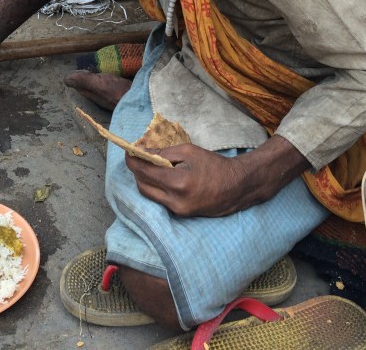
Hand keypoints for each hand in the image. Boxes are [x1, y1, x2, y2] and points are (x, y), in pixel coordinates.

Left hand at [125, 144, 245, 217]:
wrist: (237, 186)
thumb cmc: (214, 165)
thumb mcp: (188, 152)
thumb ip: (163, 153)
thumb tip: (142, 151)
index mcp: (177, 183)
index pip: (144, 172)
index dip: (132, 160)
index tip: (128, 150)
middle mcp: (175, 201)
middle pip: (142, 186)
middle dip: (136, 171)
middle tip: (137, 156)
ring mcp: (178, 211)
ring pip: (149, 195)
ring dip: (144, 180)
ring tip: (148, 165)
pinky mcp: (181, 214)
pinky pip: (160, 200)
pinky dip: (155, 188)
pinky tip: (159, 176)